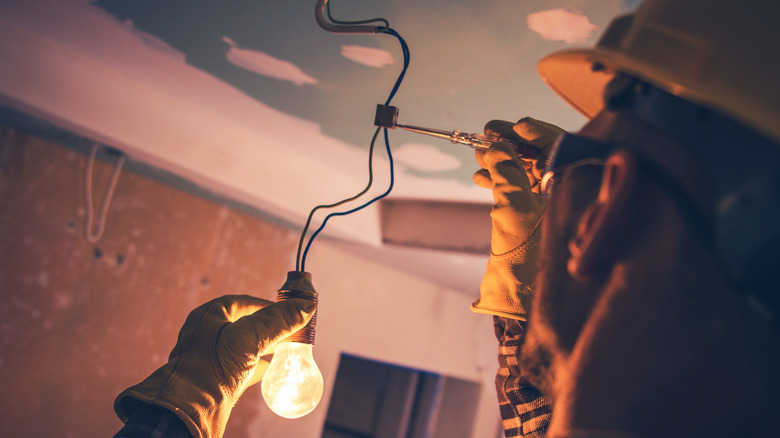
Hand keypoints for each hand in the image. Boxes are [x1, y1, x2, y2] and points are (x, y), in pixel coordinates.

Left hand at [114, 295, 315, 437]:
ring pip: (242, 346)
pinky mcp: (214, 380)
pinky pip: (239, 368)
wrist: (188, 413)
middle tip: (290, 330)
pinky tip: (270, 371)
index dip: (267, 306)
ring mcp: (209, 358)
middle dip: (268, 326)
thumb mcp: (248, 339)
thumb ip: (277, 321)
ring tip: (284, 349)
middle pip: (244, 323)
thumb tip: (306, 306)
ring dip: (263, 346)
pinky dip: (256, 367)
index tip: (288, 312)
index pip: (243, 303)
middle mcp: (206, 334)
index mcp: (208, 317)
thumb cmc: (211, 369)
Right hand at [471, 118, 564, 319]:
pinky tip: (481, 176)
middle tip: (487, 134)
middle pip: (548, 158)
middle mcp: (576, 196)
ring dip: (505, 162)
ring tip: (478, 155)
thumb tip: (499, 145)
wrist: (520, 300)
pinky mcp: (543, 222)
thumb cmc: (525, 256)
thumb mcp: (512, 206)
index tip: (513, 125)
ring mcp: (561, 210)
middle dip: (515, 145)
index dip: (536, 133)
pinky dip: (506, 182)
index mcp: (581, 189)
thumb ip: (506, 171)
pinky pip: (526, 192)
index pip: (564, 148)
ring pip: (534, 175)